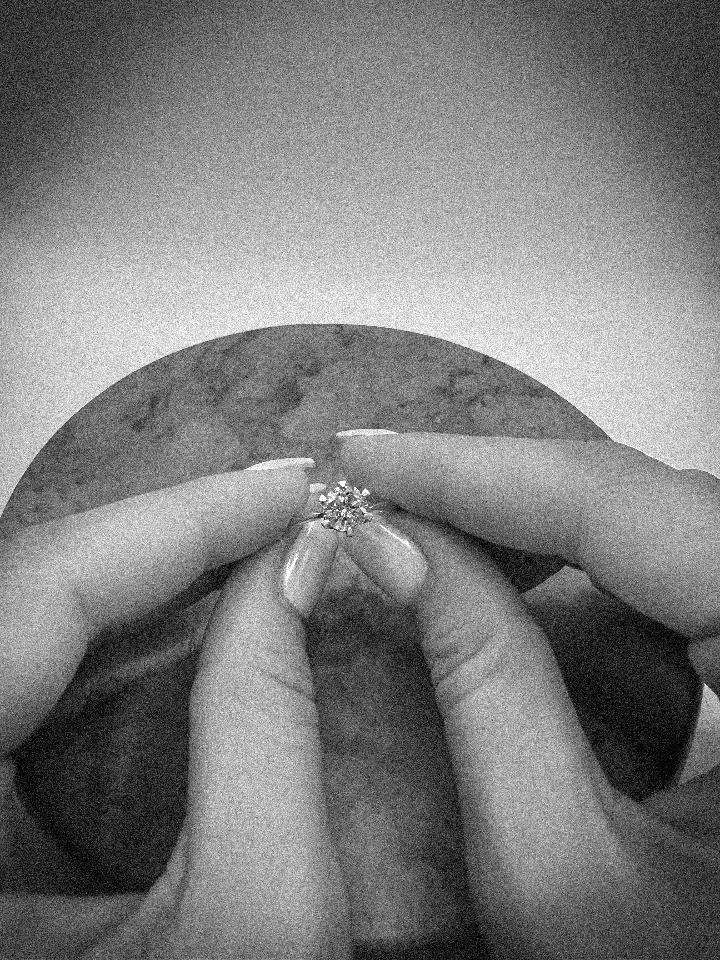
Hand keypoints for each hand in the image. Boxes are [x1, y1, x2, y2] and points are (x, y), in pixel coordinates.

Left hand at [0, 465, 349, 958]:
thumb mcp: (245, 931)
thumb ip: (267, 732)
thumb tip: (301, 570)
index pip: (36, 597)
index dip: (176, 525)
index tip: (288, 486)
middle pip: (18, 600)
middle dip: (162, 543)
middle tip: (277, 509)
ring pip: (12, 632)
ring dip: (134, 580)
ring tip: (241, 543)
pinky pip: (11, 681)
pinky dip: (97, 639)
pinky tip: (172, 621)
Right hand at [338, 433, 719, 959]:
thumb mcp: (558, 868)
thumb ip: (480, 688)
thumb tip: (393, 546)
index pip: (627, 511)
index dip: (480, 472)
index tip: (367, 458)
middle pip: (647, 507)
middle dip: (499, 499)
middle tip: (383, 496)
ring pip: (658, 537)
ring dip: (536, 546)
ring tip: (427, 550)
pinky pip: (674, 588)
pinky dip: (585, 596)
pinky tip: (512, 617)